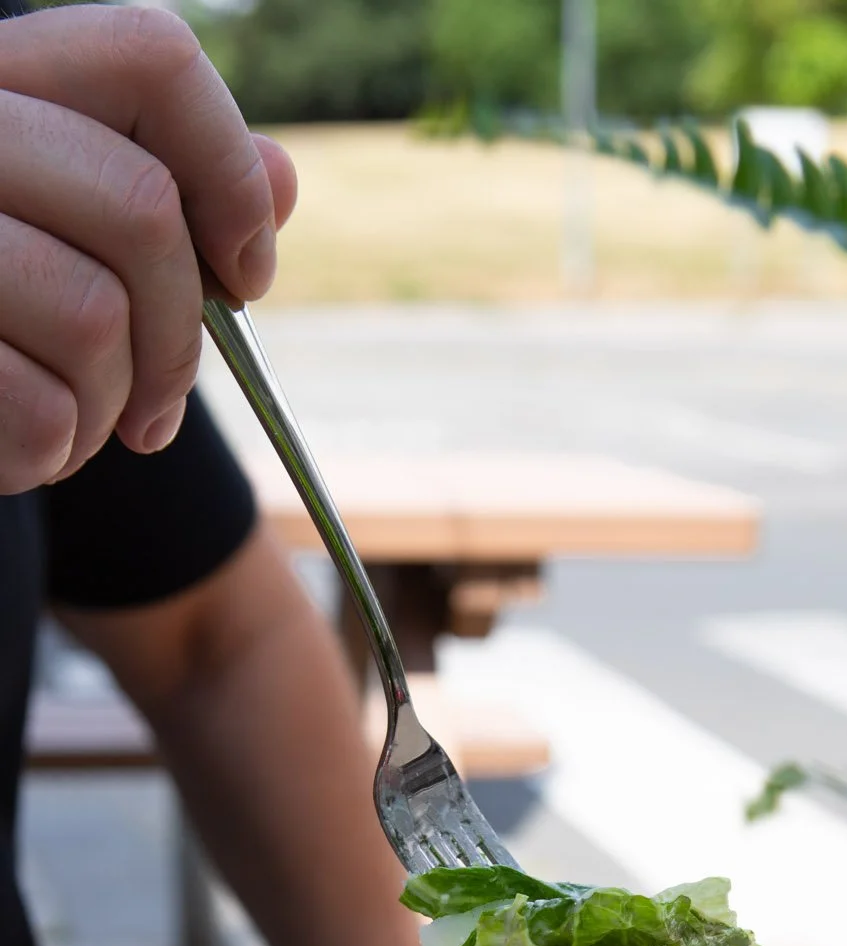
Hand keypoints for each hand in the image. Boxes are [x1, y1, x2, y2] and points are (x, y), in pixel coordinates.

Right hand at [0, 5, 295, 492]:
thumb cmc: (6, 310)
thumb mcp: (76, 231)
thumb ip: (176, 198)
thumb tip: (280, 177)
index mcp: (1, 78)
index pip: (149, 59)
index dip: (229, 172)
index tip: (246, 274)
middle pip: (141, 206)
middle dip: (180, 333)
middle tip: (162, 402)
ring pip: (95, 317)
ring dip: (115, 400)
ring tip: (82, 416)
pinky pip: (41, 409)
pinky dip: (57, 447)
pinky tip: (33, 440)